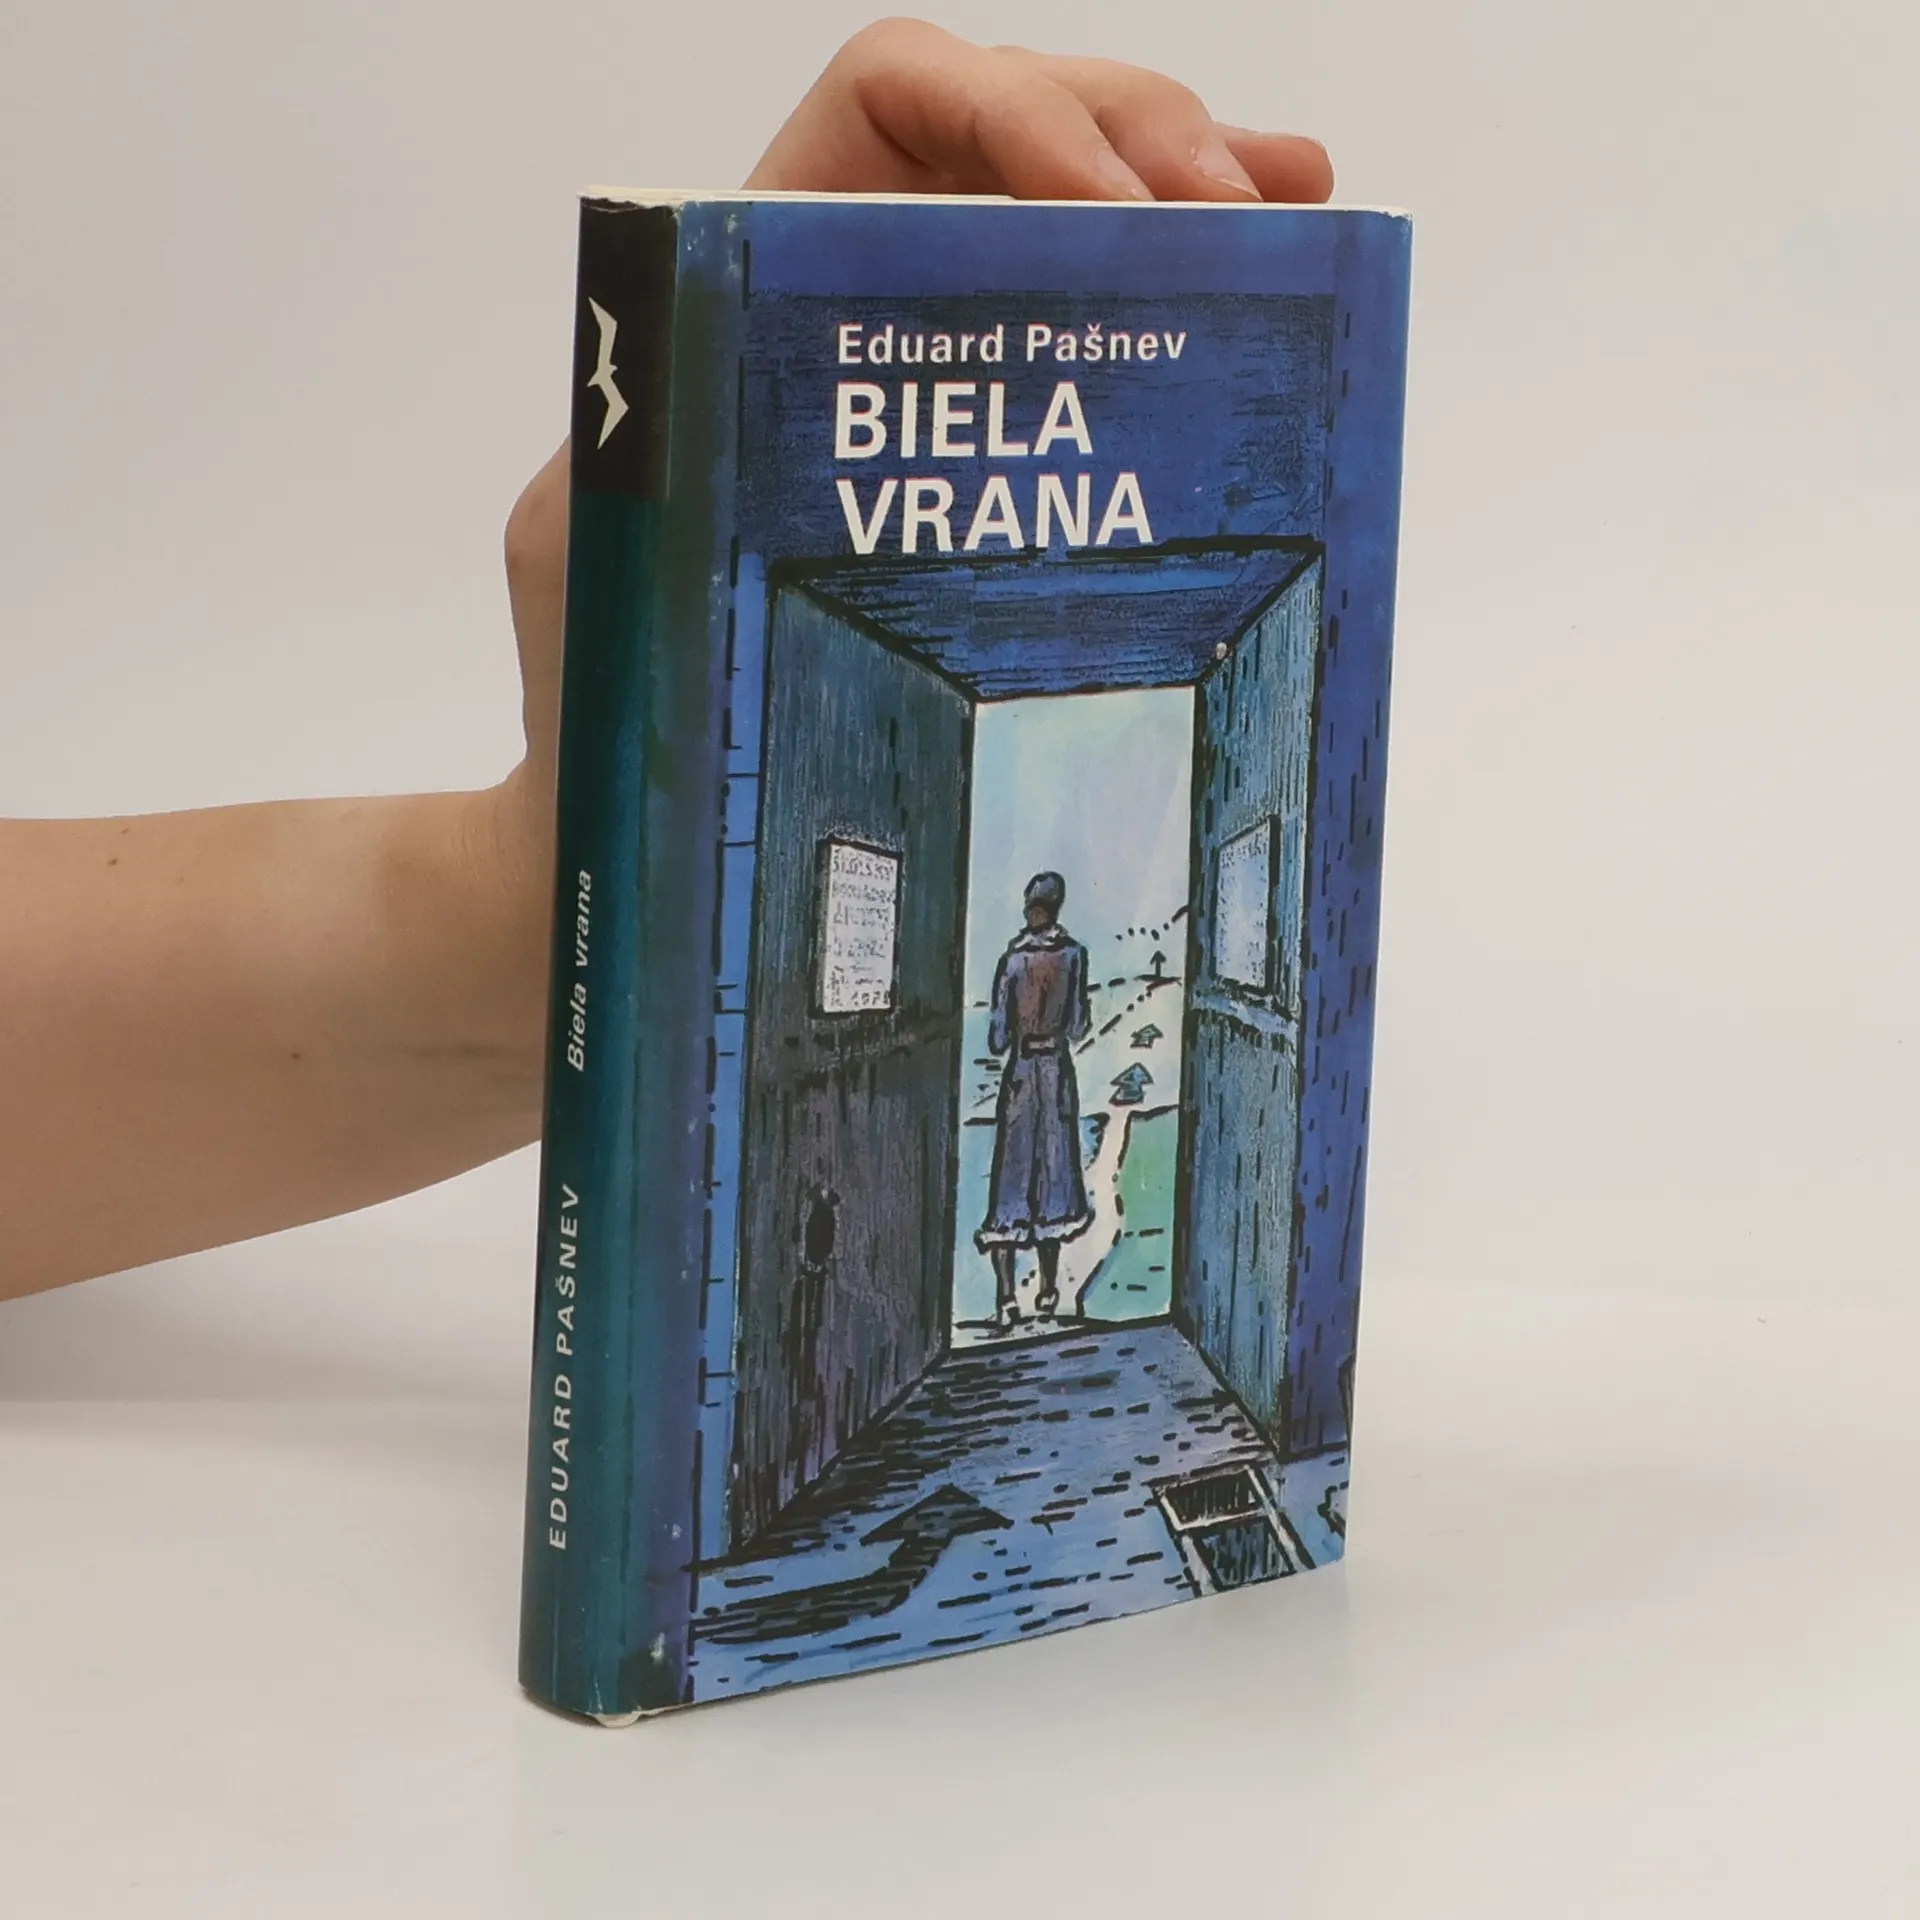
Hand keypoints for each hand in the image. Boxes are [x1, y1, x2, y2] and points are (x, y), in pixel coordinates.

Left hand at [493, 22, 1333, 876]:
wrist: (640, 756)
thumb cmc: (605, 653)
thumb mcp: (586, 534)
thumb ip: (632, 446)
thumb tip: (689, 398)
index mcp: (760, 263)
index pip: (894, 97)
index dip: (1008, 111)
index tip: (1101, 208)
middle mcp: (861, 273)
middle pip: (1021, 119)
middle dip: (1142, 141)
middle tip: (1234, 226)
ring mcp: (943, 336)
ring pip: (1083, 188)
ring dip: (1196, 176)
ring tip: (1291, 208)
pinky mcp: (1003, 413)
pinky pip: (1106, 298)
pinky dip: (1197, 255)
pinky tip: (1287, 229)